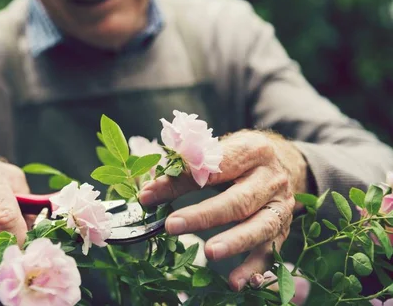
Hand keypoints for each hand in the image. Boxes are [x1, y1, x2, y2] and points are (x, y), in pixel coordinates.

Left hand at [139, 130, 308, 290]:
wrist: (285, 163)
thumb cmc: (240, 158)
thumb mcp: (218, 152)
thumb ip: (186, 168)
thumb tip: (149, 192)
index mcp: (251, 151)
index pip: (213, 167)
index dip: (180, 181)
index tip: (149, 195)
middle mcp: (270, 178)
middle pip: (238, 199)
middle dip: (204, 215)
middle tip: (172, 226)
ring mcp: (281, 206)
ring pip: (259, 227)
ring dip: (234, 242)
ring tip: (210, 253)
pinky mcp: (283, 229)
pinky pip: (270, 251)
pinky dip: (253, 269)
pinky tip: (235, 282)